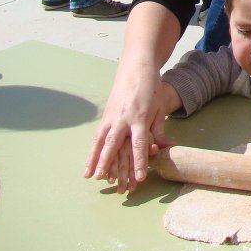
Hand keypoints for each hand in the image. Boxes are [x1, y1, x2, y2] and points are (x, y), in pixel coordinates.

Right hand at [85, 62, 169, 193]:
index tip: (140, 178)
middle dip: (111, 163)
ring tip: (93, 177)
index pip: (140, 144)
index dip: (140, 161)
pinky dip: (92, 151)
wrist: (137, 68)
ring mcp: (112, 117)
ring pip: (102, 142)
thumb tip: (162, 149)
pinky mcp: (105, 116)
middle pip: (116, 144)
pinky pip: (97, 136)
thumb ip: (159, 130)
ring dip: (96, 160)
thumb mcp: (160, 108)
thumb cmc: (151, 89)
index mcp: (140, 117)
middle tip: (109, 181)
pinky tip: (88, 164)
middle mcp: (124, 119)